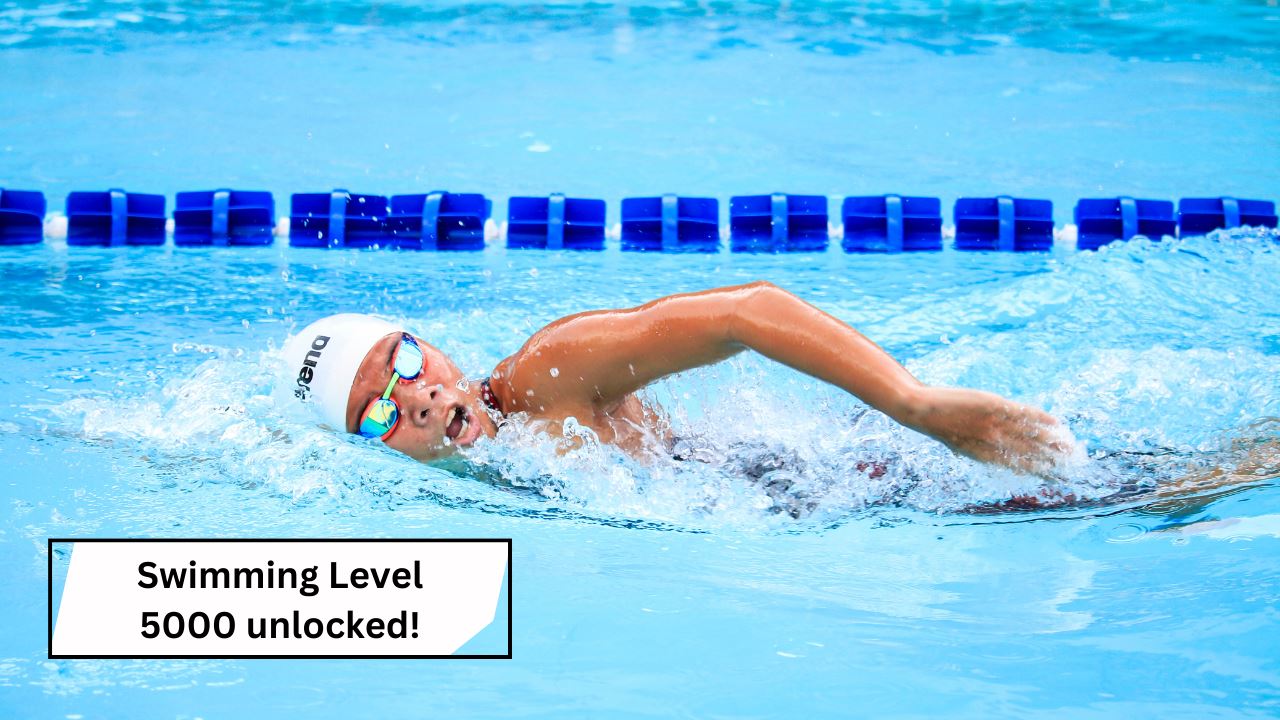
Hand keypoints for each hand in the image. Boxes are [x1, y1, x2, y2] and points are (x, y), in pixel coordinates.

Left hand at [899, 386, 1075, 477]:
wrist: (922, 411)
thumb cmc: (942, 428)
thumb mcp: (963, 445)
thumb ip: (985, 451)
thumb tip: (1002, 455)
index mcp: (987, 457)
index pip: (1021, 468)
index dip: (1042, 473)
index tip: (1059, 477)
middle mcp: (994, 443)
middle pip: (1032, 455)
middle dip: (1054, 460)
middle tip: (1075, 464)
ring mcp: (994, 424)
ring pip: (1032, 436)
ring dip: (1054, 442)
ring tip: (1071, 447)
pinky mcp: (993, 405)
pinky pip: (1022, 414)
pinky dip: (1040, 419)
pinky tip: (1055, 423)